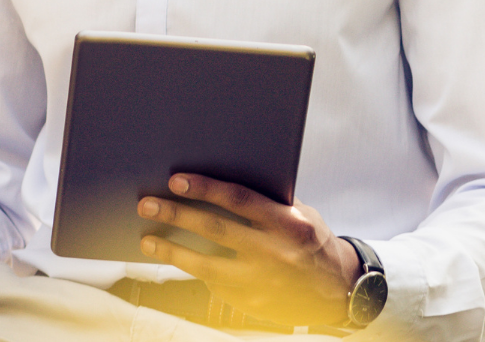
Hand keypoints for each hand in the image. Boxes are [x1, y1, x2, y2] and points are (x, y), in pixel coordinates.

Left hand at [137, 174, 361, 325]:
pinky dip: (195, 272)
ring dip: (172, 250)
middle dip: (177, 215)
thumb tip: (222, 185)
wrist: (337, 291)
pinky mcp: (251, 303)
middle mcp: (274, 252)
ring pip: (206, 265)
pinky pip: (215, 285)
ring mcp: (261, 282)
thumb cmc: (313, 243)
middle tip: (147, 204)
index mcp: (287, 222)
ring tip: (148, 239)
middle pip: (214, 229)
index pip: (238, 199)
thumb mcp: (302, 215)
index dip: (204, 188)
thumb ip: (268, 202)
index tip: (176, 180)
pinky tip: (179, 260)